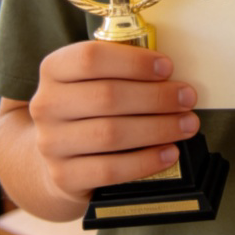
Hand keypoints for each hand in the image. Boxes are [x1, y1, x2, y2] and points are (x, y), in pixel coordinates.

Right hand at [28, 40, 199, 203]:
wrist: (58, 156)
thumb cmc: (89, 106)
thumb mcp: (94, 79)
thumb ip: (122, 69)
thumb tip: (170, 72)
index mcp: (54, 69)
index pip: (91, 58)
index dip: (134, 62)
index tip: (168, 67)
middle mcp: (46, 104)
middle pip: (107, 96)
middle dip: (156, 97)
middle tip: (188, 98)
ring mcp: (51, 143)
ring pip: (111, 134)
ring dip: (157, 128)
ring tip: (187, 124)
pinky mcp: (63, 177)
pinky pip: (110, 170)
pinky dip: (145, 161)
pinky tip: (169, 152)